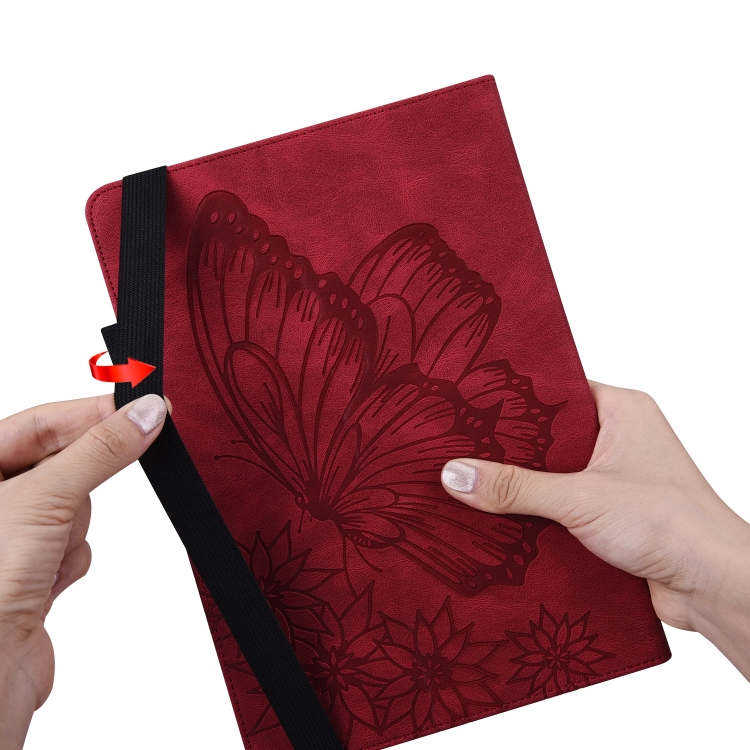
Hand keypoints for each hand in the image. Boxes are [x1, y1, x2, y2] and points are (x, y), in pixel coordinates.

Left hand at [0, 393, 168, 749]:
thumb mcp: (47, 496)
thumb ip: (101, 450)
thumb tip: (145, 414)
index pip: (37, 422)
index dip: (89, 413)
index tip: (140, 407)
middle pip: (59, 463)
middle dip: (77, 483)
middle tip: (104, 474)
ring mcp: (9, 537)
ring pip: (72, 505)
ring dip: (73, 527)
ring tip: (47, 553)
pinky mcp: (30, 569)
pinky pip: (74, 542)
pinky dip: (72, 559)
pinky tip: (47, 581)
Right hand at [441, 381, 749, 679]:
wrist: (715, 587)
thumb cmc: (671, 524)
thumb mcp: (580, 497)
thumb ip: (515, 486)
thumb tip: (456, 475)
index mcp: (621, 410)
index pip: (554, 391)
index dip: (512, 399)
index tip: (468, 405)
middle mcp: (619, 438)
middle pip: (548, 436)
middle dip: (509, 449)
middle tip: (459, 448)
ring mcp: (615, 478)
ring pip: (552, 474)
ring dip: (521, 487)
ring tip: (470, 485)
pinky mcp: (610, 514)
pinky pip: (561, 505)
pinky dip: (536, 514)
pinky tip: (500, 521)